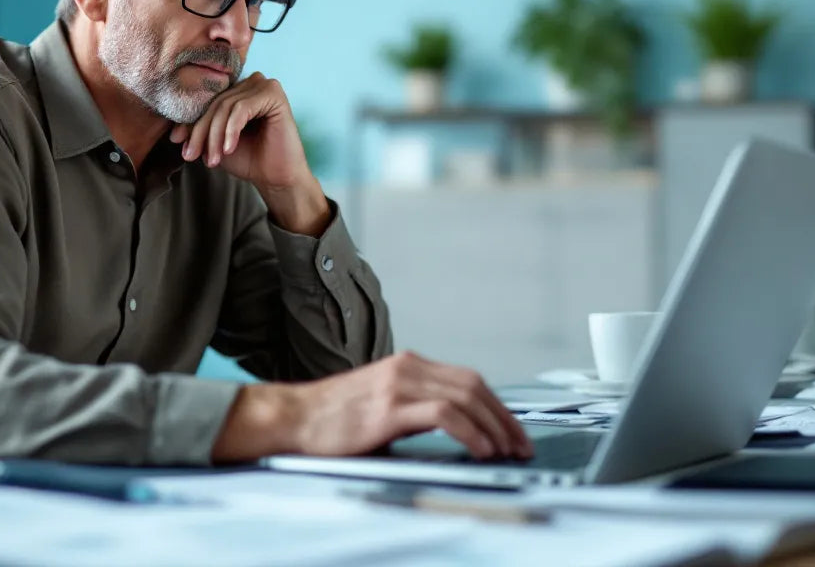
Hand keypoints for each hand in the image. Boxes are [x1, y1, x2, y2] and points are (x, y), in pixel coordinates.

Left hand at [169, 72, 307, 190]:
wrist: (276, 178)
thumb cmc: (248, 160)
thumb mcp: (215, 143)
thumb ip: (199, 130)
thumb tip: (173, 131)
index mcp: (237, 90)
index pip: (206, 101)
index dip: (189, 121)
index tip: (176, 142)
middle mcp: (250, 82)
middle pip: (215, 104)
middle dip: (201, 132)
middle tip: (191, 156)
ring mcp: (264, 85)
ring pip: (226, 107)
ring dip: (215, 136)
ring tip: (212, 160)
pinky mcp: (274, 93)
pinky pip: (242, 108)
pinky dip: (232, 130)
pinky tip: (229, 149)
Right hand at [212, 352, 533, 461]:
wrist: (293, 418)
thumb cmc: (332, 418)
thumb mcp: (381, 402)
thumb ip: (414, 407)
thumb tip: (454, 428)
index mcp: (408, 365)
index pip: (468, 379)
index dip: (496, 405)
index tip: (513, 429)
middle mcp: (407, 368)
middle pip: (474, 385)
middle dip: (504, 417)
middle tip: (521, 443)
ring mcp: (398, 386)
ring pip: (465, 397)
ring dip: (493, 427)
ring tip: (505, 450)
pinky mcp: (388, 409)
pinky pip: (444, 415)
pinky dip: (469, 431)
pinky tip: (479, 449)